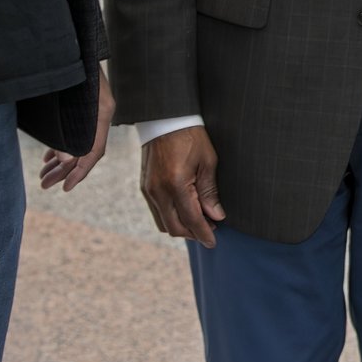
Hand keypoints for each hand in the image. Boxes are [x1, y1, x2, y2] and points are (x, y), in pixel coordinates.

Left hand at [39, 66, 114, 192]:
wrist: (77, 39)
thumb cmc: (74, 63)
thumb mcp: (69, 98)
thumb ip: (67, 128)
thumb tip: (64, 159)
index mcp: (102, 113)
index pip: (94, 151)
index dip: (80, 172)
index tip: (66, 188)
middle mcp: (100, 114)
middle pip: (84, 150)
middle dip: (64, 171)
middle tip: (44, 185)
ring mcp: (93, 110)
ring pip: (78, 143)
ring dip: (61, 161)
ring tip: (43, 176)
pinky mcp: (83, 107)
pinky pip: (75, 133)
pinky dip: (61, 146)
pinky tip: (48, 158)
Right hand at [141, 126, 225, 246]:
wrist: (165, 119)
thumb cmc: (191, 136)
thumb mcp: (208, 161)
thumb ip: (210, 191)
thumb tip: (216, 216)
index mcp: (176, 184)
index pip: (191, 219)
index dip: (204, 233)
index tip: (214, 242)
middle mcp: (158, 191)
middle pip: (174, 227)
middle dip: (193, 234)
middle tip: (210, 231)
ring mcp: (148, 190)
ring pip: (163, 223)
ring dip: (181, 227)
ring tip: (200, 222)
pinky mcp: (145, 187)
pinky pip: (157, 212)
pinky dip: (170, 217)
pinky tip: (185, 212)